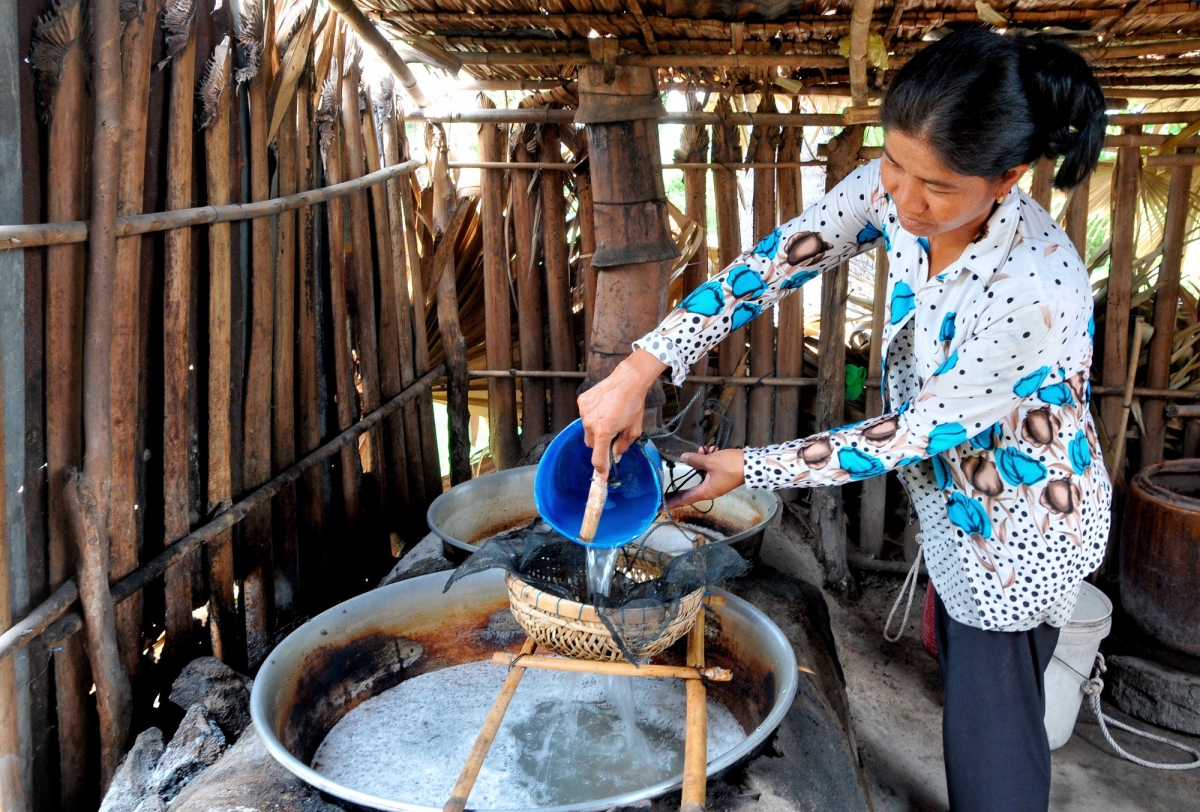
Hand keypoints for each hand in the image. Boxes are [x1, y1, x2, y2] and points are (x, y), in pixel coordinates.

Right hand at [577, 349, 665, 476]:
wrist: (628, 380)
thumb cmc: (633, 404)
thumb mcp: (634, 429)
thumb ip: (623, 446)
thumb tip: (616, 456)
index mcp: (604, 432)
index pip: (598, 457)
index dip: (600, 469)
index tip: (601, 477)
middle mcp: (590, 422)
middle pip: (590, 443)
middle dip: (600, 443)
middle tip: (611, 435)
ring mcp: (584, 411)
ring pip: (587, 429)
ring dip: (595, 428)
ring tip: (609, 416)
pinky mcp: (582, 401)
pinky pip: (585, 415)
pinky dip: (592, 415)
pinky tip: (604, 407)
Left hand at [664, 446, 745, 509]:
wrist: (753, 464)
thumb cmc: (732, 466)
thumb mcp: (710, 461)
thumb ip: (695, 460)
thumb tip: (684, 458)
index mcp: (706, 491)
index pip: (685, 499)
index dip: (672, 502)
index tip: (660, 507)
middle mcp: (711, 490)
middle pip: (692, 486)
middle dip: (686, 475)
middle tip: (673, 477)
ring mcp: (717, 484)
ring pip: (702, 473)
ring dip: (701, 460)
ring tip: (704, 450)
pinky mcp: (722, 476)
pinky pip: (710, 470)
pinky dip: (709, 460)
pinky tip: (712, 449)